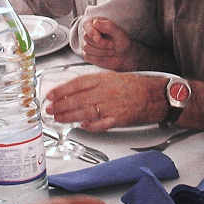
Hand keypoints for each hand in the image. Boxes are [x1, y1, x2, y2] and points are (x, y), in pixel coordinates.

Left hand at [46, 72, 164, 131]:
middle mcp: (106, 92)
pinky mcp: (118, 119)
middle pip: (77, 99)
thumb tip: (74, 89)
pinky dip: (90, 126)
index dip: (61, 90)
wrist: (154, 95)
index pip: (77, 84)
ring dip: (69, 116)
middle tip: (49, 109)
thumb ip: (93, 83)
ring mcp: (111, 106)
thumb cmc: (134, 86)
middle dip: (60, 105)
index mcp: (103, 80)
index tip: (50, 95)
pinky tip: (81, 126)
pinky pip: (101, 124)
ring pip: (85, 112)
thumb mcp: (111, 77)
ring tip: (58, 118)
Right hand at [81, 17, 140, 70]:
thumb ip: (108, 26)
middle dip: (101, 43)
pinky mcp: (87, 55)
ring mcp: (86, 44)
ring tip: (112, 51)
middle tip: (113, 45)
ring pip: (87, 48)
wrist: (124, 54)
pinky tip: (107, 56)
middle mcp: (88, 33)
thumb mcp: (118, 32)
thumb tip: (95, 23)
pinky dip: (99, 58)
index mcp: (94, 23)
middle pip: (86, 37)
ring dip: (102, 51)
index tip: (100, 39)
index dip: (93, 33)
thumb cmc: (121, 40)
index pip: (87, 26)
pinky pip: (88, 57)